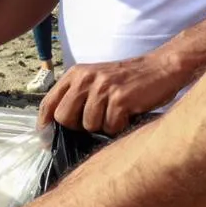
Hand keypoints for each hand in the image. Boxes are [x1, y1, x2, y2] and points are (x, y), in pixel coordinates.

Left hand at [38, 54, 185, 133]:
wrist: (161, 67)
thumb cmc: (128, 79)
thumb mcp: (96, 79)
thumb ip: (77, 96)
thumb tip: (58, 125)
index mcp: (75, 74)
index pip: (48, 102)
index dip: (44, 124)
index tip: (45, 138)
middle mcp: (85, 79)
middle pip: (64, 118)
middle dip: (78, 127)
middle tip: (97, 121)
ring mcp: (102, 88)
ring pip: (89, 126)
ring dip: (103, 126)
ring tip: (117, 113)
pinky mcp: (119, 99)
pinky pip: (110, 127)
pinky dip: (119, 127)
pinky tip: (128, 115)